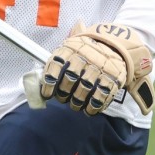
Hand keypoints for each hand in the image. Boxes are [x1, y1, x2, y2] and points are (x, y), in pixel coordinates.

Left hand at [40, 21, 154, 114]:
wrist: (115, 46)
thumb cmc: (86, 49)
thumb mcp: (72, 45)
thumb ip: (57, 58)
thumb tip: (38, 75)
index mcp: (71, 48)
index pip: (56, 65)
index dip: (49, 82)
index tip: (46, 93)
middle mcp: (85, 57)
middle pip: (69, 80)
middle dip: (63, 94)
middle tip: (62, 98)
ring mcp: (99, 69)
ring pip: (83, 91)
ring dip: (76, 102)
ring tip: (75, 104)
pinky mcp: (112, 80)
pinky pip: (100, 98)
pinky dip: (92, 107)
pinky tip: (88, 110)